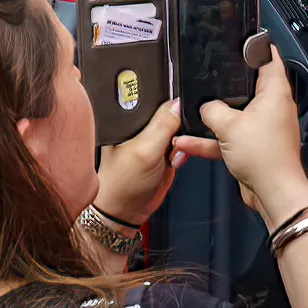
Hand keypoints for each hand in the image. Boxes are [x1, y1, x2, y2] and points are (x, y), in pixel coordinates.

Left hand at [95, 99, 191, 225]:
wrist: (128, 210)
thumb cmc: (122, 184)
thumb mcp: (145, 151)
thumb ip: (162, 125)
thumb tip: (178, 102)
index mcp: (126, 117)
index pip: (153, 97)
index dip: (169, 104)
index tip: (177, 118)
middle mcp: (139, 125)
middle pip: (169, 110)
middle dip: (178, 124)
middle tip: (173, 141)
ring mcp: (152, 137)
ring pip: (179, 127)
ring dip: (183, 140)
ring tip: (171, 155)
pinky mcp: (163, 150)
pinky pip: (183, 142)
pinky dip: (184, 150)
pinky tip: (174, 160)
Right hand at [182, 50, 307, 222]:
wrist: (273, 192)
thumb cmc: (265, 157)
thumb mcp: (229, 125)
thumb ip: (212, 110)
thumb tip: (206, 107)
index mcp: (275, 93)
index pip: (270, 60)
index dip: (259, 47)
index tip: (248, 39)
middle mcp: (273, 108)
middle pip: (251, 87)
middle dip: (230, 83)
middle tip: (215, 72)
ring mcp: (264, 128)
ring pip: (236, 115)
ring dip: (215, 117)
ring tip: (194, 111)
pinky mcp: (255, 147)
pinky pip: (229, 138)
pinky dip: (211, 140)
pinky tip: (187, 142)